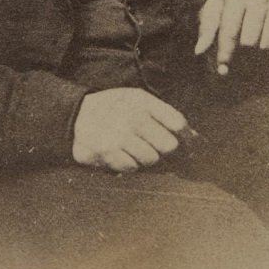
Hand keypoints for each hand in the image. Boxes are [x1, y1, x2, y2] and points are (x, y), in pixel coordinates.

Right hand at [72, 87, 189, 172]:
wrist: (76, 116)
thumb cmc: (113, 108)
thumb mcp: (137, 100)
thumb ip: (164, 114)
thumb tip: (192, 136)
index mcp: (142, 101)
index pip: (177, 122)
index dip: (183, 134)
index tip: (179, 137)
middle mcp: (132, 118)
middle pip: (168, 145)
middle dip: (164, 148)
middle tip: (153, 143)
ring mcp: (119, 137)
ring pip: (152, 159)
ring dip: (146, 157)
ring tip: (135, 147)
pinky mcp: (107, 153)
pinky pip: (132, 168)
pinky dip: (130, 164)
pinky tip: (122, 153)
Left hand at [194, 0, 268, 73]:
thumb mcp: (215, 5)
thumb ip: (207, 28)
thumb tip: (198, 51)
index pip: (229, 31)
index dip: (225, 53)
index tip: (222, 68)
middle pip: (249, 41)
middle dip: (243, 47)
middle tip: (242, 41)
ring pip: (266, 43)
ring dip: (259, 46)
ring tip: (255, 35)